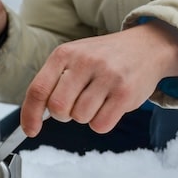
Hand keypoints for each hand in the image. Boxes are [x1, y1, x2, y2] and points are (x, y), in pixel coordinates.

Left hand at [20, 20, 177, 136]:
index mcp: (64, 54)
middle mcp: (85, 62)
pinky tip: (109, 106)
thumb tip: (33, 117)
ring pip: (80, 117)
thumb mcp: (73, 59)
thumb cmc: (103, 58)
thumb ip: (52, 82)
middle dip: (63, 115)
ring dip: (85, 116)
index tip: (30, 130)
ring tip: (96, 99)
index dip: (30, 114)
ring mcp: (107, 76)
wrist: (147, 46)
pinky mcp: (125, 92)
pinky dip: (101, 122)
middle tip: (75, 104)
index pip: (37, 90)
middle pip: (58, 108)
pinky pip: (100, 125)